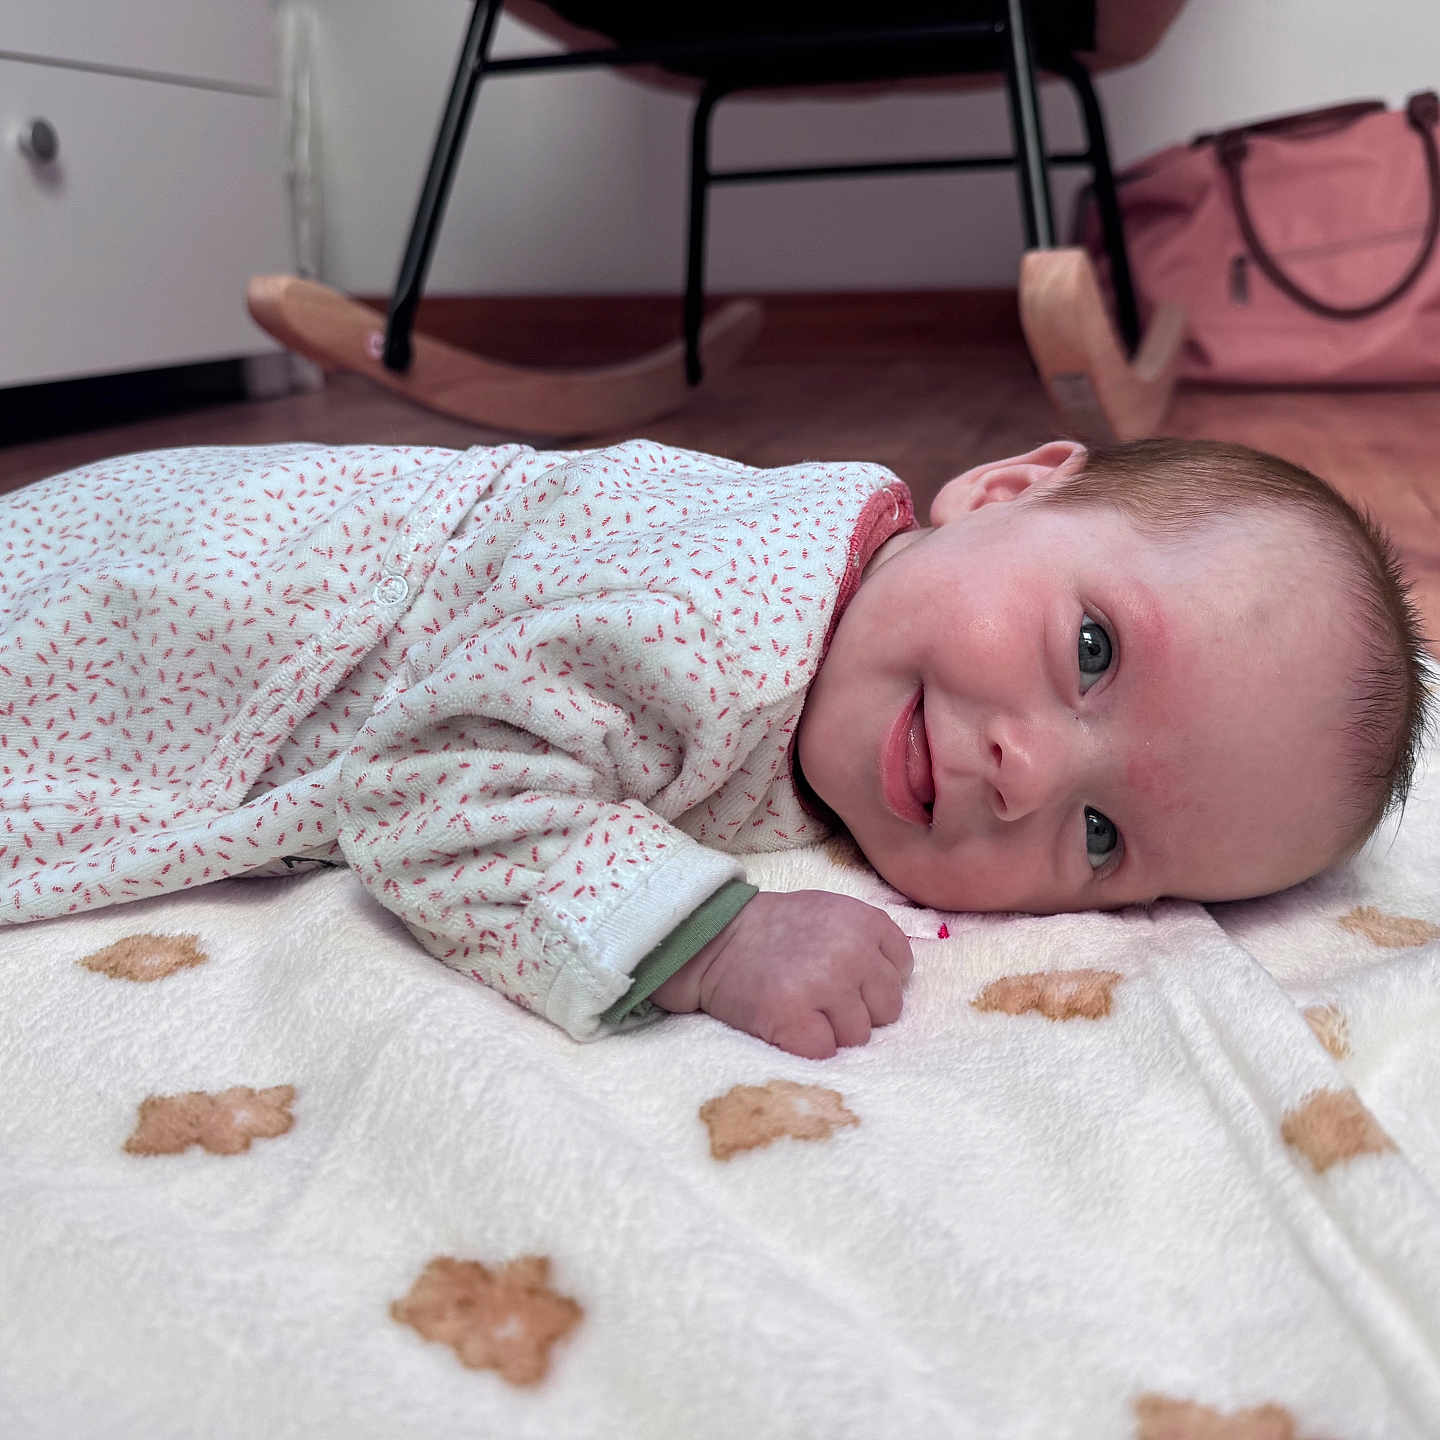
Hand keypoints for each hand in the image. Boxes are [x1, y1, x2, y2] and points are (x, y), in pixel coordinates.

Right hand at [651, 890, 913, 1058]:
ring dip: (830, 1030)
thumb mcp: (830, 912)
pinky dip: (804, 1045)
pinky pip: (824, 1052)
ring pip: (858, 1036)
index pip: (902, 972)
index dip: (873, 982)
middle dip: (857, 1009)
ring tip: (800, 1006)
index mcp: (866, 922)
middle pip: (887, 1010)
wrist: (712, 938)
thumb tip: (898, 982)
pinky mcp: (794, 1019)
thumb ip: (867, 939)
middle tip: (819, 995)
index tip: (844, 978)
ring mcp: (824, 986)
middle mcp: (852, 952)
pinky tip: (785, 1022)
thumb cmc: (774, 929)